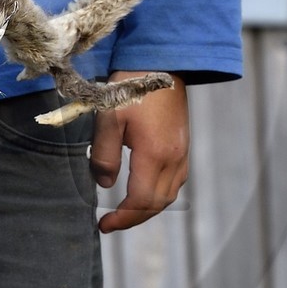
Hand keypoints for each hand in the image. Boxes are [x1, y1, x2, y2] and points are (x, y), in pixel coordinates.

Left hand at [90, 76, 188, 233]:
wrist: (161, 62)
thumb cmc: (130, 87)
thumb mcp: (108, 119)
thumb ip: (104, 155)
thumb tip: (104, 184)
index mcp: (155, 154)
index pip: (141, 201)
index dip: (122, 218)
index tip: (104, 225)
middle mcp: (174, 159)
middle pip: (157, 204)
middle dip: (134, 219)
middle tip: (111, 224)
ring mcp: (182, 153)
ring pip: (169, 195)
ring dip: (147, 208)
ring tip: (125, 212)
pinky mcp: (183, 146)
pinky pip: (175, 181)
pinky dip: (159, 195)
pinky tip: (143, 191)